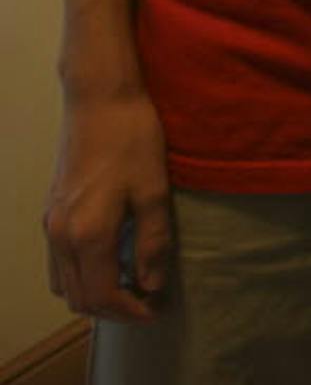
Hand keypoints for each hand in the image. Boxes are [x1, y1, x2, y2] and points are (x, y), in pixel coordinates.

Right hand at [44, 87, 171, 320]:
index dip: (131, 312)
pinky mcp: (49, 213)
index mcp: (87, 234)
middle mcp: (59, 236)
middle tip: (149, 301)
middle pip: (78, 298)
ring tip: (131, 285)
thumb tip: (151, 284)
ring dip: (94, 295)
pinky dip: (79, 276)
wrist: (99, 101)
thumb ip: (152, 243)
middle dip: (114, 309)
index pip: (102, 297)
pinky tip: (108, 263)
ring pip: (63, 284)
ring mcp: (49, 225)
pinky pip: (57, 263)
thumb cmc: (132, 140)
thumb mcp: (155, 191)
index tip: (158, 309)